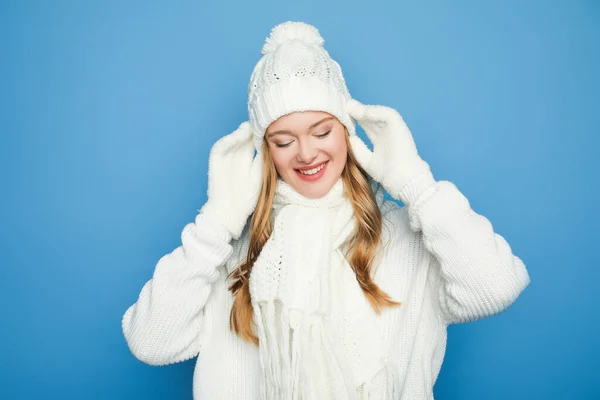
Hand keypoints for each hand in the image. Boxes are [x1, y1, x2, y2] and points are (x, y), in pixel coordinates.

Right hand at [200, 122, 262, 239]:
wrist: (229, 212)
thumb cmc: (246, 199)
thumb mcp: (260, 176)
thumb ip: (263, 159)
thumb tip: (269, 143)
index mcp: (249, 159)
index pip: (256, 142)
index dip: (262, 134)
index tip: (272, 125)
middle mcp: (238, 155)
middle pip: (245, 137)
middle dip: (253, 130)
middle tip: (262, 120)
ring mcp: (226, 157)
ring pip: (234, 139)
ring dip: (241, 132)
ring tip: (252, 127)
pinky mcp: (216, 160)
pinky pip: (220, 146)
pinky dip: (229, 140)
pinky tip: (239, 135)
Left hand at [346, 99, 433, 204]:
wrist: (402, 181)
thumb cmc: (388, 174)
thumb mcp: (367, 160)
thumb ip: (359, 148)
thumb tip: (350, 137)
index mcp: (383, 141)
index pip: (368, 126)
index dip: (357, 120)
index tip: (344, 116)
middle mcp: (389, 133)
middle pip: (371, 118)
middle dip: (358, 111)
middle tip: (345, 106)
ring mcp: (395, 129)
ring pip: (378, 114)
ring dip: (364, 110)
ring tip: (350, 106)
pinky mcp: (400, 127)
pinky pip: (387, 114)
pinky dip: (374, 112)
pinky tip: (362, 111)